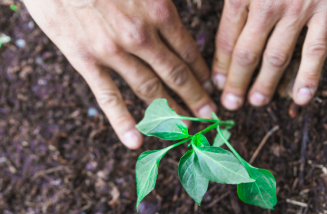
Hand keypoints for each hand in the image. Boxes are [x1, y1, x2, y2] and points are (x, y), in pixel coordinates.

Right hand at [23, 0, 216, 148]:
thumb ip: (162, 4)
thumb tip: (178, 17)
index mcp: (159, 11)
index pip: (188, 51)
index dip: (202, 72)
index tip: (210, 87)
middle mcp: (141, 36)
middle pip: (175, 74)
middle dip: (195, 97)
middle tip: (209, 116)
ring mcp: (114, 51)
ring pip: (149, 88)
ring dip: (170, 111)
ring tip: (185, 128)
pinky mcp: (86, 60)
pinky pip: (108, 95)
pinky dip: (122, 120)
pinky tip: (136, 141)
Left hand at [212, 0, 326, 109]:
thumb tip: (214, 16)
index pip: (227, 39)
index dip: (220, 65)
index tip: (216, 84)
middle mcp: (267, 5)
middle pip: (247, 53)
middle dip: (236, 82)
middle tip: (230, 104)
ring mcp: (298, 10)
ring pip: (277, 57)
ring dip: (265, 84)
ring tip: (255, 103)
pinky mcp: (326, 12)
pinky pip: (316, 50)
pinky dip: (309, 76)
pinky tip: (301, 98)